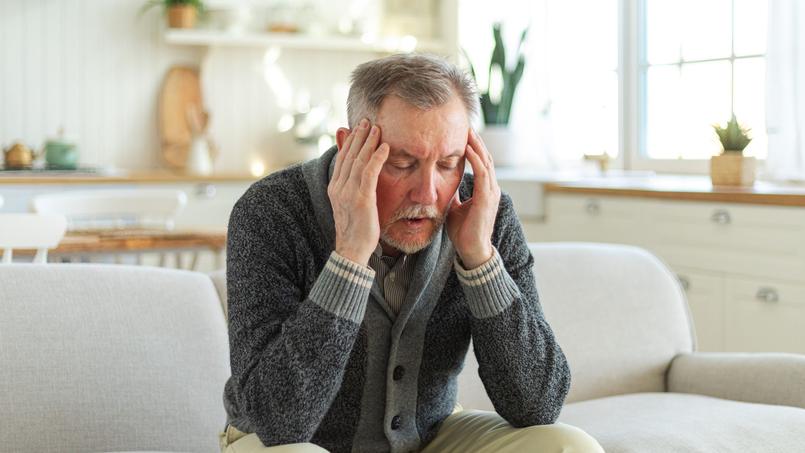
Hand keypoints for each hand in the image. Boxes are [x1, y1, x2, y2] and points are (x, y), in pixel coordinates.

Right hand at [328, 118, 389, 265]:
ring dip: (368, 142)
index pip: (342, 159)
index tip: (358, 128)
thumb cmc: (355, 230)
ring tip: (377, 128)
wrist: (351, 250)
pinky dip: (377, 158)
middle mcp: (339, 187)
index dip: (350, 142)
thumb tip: (358, 176)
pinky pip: (369, 173)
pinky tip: (385, 147)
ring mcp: (348, 193)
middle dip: (358, 136)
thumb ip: (353, 188)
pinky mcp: (361, 199)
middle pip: (349, 155)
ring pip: (358, 160)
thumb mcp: (350, 205)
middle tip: (366, 120)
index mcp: (335, 188)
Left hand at [446, 129, 500, 268]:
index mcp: (485, 190)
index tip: (462, 134)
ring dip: (477, 145)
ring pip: (486, 162)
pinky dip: (476, 160)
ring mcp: (491, 193)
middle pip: (485, 157)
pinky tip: (468, 149)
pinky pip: (483, 174)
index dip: (473, 147)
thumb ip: (453, 194)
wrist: (471, 250)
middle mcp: (491, 188)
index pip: (481, 162)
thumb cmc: (463, 231)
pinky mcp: (486, 199)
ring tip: (468, 131)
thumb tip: (443, 183)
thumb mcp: (455, 207)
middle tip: (466, 124)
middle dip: (476, 141)